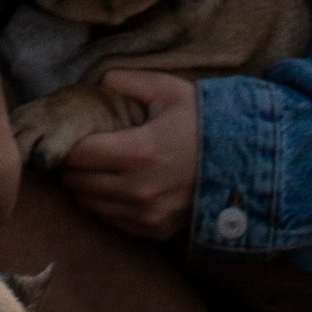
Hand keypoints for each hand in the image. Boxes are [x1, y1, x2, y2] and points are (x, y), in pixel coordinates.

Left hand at [56, 68, 199, 242]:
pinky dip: (105, 204)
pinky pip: (112, 220)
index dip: (66, 144)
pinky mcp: (155, 229)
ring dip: (85, 186)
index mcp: (141, 151)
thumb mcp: (168, 90)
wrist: (245, 162)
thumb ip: (126, 82)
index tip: (67, 135)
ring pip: (90, 204)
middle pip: (79, 182)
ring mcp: (148, 214)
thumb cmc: (203, 121)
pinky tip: (114, 185)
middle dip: (72, 165)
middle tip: (77, 150)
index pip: (78, 155)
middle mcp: (140, 189)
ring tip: (94, 167)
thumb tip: (94, 83)